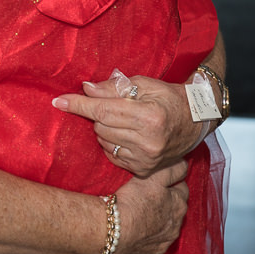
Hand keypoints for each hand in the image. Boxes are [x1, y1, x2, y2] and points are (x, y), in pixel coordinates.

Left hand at [53, 71, 201, 177]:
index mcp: (148, 116)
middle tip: (113, 106)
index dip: (78, 104)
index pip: (102, 109)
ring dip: (105, 129)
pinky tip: (125, 134)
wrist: (195, 121)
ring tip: (122, 120)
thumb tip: (86, 89)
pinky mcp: (144, 169)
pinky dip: (112, 143)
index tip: (58, 101)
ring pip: (104, 141)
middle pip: (100, 126)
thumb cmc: (169, 98)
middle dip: (98, 113)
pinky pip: (113, 155)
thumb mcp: (144, 84)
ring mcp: (146, 158)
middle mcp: (148, 141)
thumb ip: (114, 87)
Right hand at [110, 160, 187, 253]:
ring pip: (165, 228)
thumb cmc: (133, 201)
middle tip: (149, 195)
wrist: (113, 231)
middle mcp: (176, 226)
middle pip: (175, 209)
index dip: (171, 182)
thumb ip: (172, 169)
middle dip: (167, 202)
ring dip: (158, 221)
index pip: (181, 188)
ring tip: (141, 213)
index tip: (159, 180)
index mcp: (179, 205)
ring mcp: (164, 242)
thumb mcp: (154, 176)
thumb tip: (184, 164)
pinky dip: (147, 237)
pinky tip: (135, 230)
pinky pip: (152, 243)